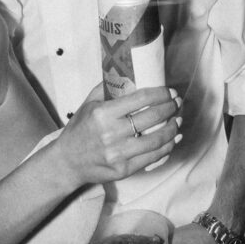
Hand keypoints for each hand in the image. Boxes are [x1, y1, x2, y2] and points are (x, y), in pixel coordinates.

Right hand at [53, 84, 182, 189]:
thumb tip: (128, 74)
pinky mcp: (124, 170)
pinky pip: (152, 157)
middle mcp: (111, 134)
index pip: (141, 99)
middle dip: (170, 108)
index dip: (160, 94)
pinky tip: (172, 139)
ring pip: (157, 139)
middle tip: (176, 103)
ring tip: (177, 120)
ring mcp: (118, 154)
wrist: (67, 162)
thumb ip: (106, 88)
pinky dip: (167, 147)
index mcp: (103, 114)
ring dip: (172, 128)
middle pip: (153, 118)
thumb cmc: (79, 130)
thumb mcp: (87, 104)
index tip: (169, 92)